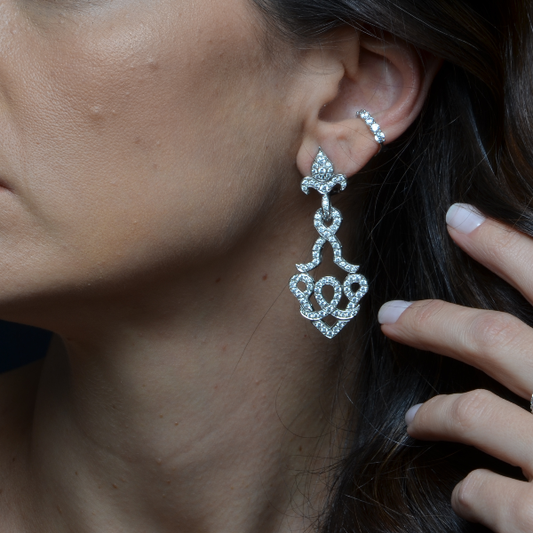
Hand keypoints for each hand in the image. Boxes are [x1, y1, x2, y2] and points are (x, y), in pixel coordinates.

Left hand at [378, 203, 532, 532]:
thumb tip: (522, 328)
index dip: (502, 245)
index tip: (458, 218)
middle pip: (493, 339)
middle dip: (433, 322)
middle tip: (389, 315)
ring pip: (476, 413)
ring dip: (435, 414)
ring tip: (415, 419)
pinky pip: (488, 496)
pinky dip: (470, 493)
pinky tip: (465, 494)